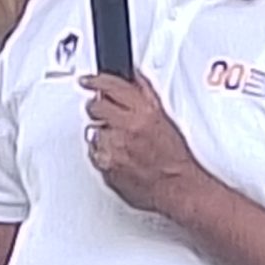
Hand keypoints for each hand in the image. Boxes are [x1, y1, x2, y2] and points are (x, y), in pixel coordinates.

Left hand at [82, 73, 211, 218]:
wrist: (177, 187)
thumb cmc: (175, 157)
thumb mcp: (164, 118)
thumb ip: (146, 94)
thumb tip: (134, 77)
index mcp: (144, 112)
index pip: (111, 86)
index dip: (95, 81)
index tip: (87, 81)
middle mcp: (127, 128)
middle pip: (95, 106)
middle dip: (98, 108)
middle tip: (105, 113)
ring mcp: (114, 148)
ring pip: (92, 130)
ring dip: (102, 133)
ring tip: (120, 141)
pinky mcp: (106, 165)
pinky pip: (94, 152)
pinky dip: (102, 152)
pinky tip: (118, 155)